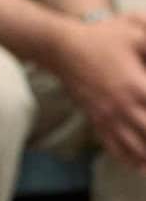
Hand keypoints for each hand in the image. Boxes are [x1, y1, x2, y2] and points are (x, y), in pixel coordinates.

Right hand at [52, 14, 145, 168]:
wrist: (62, 48)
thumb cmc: (102, 38)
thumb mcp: (136, 33)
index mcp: (139, 87)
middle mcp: (125, 107)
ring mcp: (109, 117)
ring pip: (137, 149)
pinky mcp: (97, 121)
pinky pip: (116, 149)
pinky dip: (132, 161)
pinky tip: (142, 166)